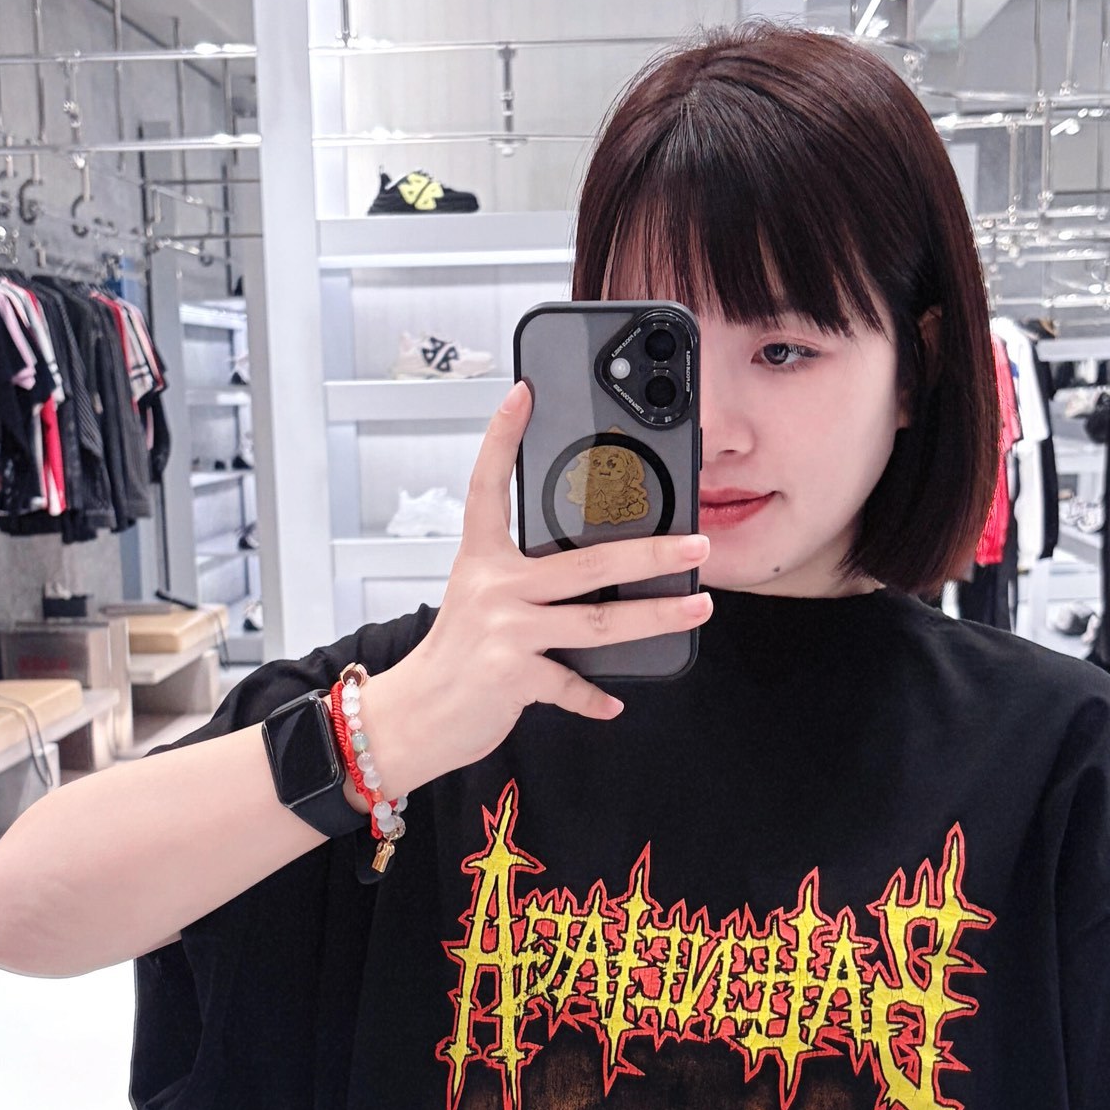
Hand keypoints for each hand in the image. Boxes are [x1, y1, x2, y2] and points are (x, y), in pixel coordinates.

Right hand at [356, 378, 710, 797]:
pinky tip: (615, 701)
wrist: (413, 716)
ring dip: (655, 617)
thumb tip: (600, 577)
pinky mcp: (513, 675)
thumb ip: (528, 581)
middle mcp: (493, 587)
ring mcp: (505, 631)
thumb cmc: (455, 657)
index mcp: (481, 559)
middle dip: (652, 553)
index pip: (488, 485)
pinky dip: (595, 696)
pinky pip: (571, 683)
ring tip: (695, 607)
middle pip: (587, 563)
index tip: (523, 394)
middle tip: (695, 544)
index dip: (502, 436)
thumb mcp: (481, 601)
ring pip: (598, 623)